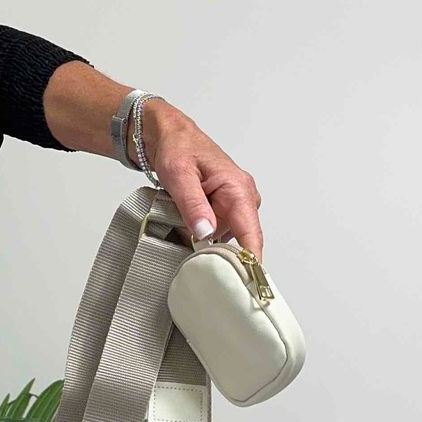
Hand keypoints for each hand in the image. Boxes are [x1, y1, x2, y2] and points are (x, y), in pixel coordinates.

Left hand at [131, 98, 263, 259]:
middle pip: (236, 241)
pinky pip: (215, 232)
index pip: (252, 233)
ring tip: (181, 222)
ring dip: (202, 239)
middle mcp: (242, 197)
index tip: (248, 284)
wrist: (169, 136)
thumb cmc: (177, 147)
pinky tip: (186, 223)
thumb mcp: (179, 175)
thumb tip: (206, 233)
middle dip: (214, 248)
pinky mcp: (223, 209)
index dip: (251, 261)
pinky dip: (200, 232)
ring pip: (223, 238)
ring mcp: (233, 205)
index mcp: (238, 189)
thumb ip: (193, 204)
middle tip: (190, 246)